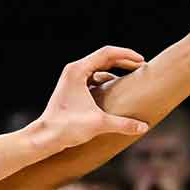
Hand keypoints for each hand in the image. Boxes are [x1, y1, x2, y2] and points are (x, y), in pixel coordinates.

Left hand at [29, 46, 150, 151]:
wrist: (44, 137)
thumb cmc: (66, 128)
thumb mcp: (99, 123)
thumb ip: (123, 124)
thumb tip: (144, 127)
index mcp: (77, 71)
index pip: (107, 53)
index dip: (127, 55)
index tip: (142, 61)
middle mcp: (73, 71)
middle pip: (103, 58)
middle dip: (124, 61)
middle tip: (141, 68)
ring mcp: (71, 79)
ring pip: (98, 68)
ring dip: (115, 70)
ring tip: (131, 78)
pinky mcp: (71, 88)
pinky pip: (92, 78)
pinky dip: (105, 80)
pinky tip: (115, 90)